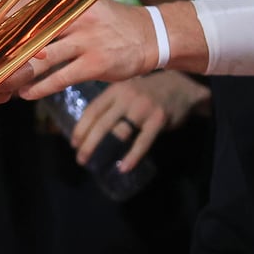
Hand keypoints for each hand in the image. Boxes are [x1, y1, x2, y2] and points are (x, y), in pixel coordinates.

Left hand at [18, 0, 158, 99]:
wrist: (151, 36)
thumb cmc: (111, 23)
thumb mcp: (86, 6)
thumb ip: (57, 12)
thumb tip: (20, 20)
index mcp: (71, 0)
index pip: (31, 3)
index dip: (6, 16)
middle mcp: (77, 16)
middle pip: (32, 31)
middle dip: (7, 46)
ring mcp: (86, 41)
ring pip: (43, 57)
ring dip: (20, 71)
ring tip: (2, 81)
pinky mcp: (95, 64)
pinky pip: (61, 77)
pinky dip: (41, 87)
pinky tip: (27, 94)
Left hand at [68, 71, 210, 172]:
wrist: (180, 86)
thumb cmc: (147, 92)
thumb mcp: (126, 90)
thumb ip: (110, 103)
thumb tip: (89, 126)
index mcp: (115, 90)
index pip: (92, 110)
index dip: (81, 128)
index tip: (73, 143)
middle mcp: (126, 97)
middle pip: (101, 123)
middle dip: (88, 142)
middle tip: (80, 159)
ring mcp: (142, 108)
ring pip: (119, 132)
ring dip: (106, 149)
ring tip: (97, 163)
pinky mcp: (158, 119)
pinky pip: (143, 142)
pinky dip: (132, 156)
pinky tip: (124, 167)